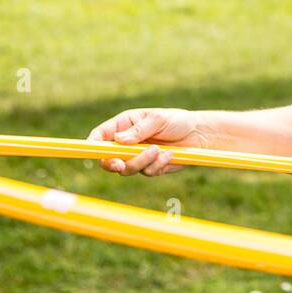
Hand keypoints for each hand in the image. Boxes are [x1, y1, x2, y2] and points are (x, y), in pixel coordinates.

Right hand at [86, 107, 205, 176]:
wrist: (198, 135)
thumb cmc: (176, 121)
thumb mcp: (157, 120)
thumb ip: (138, 130)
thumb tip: (118, 139)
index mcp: (123, 125)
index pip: (100, 136)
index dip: (93, 145)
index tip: (97, 152)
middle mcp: (126, 143)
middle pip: (108, 159)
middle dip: (113, 163)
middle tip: (121, 164)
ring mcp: (137, 157)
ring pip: (128, 169)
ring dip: (142, 161)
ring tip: (159, 150)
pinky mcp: (150, 167)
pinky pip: (147, 172)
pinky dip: (158, 165)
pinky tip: (170, 155)